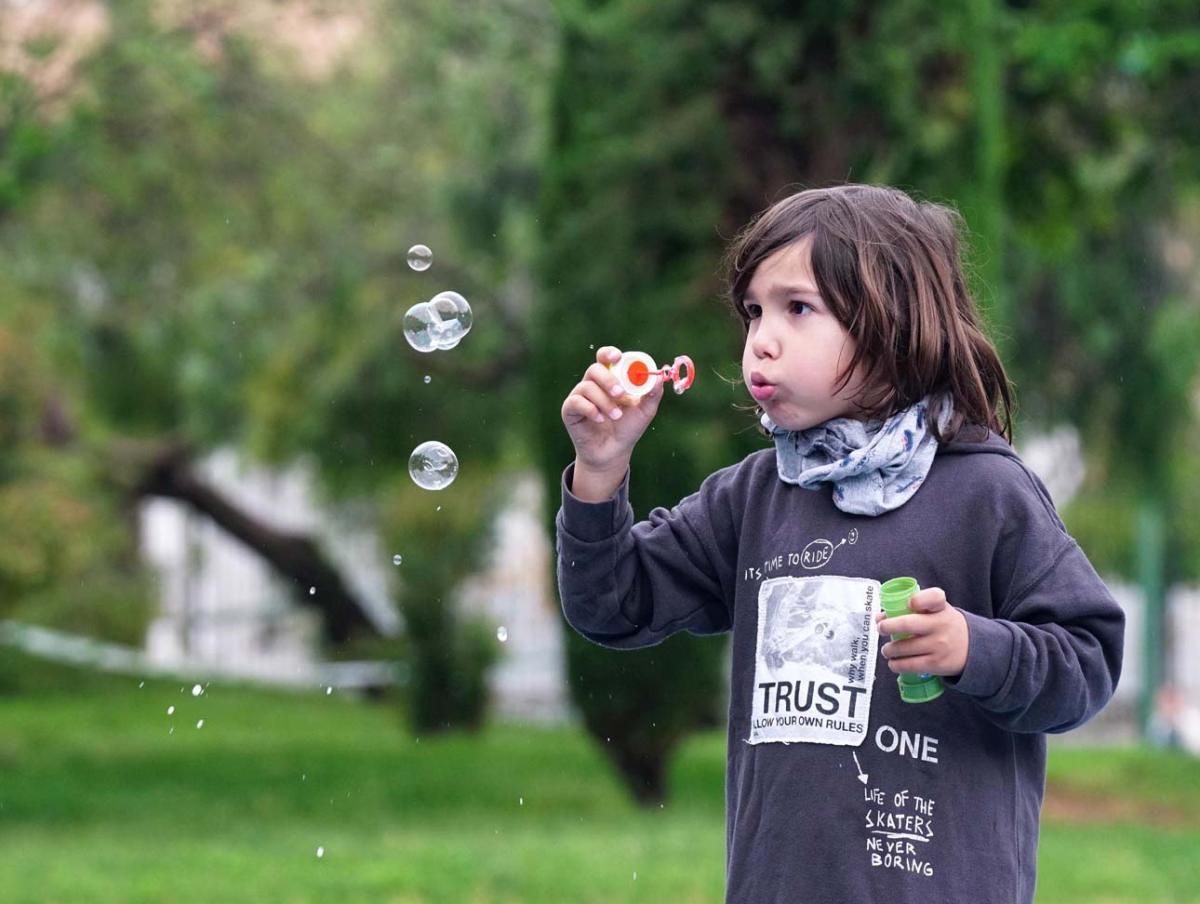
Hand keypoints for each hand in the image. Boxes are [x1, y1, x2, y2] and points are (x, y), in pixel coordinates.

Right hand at [561, 346, 663, 475]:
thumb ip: (652, 393)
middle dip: (608, 380)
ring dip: (604, 401)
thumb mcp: (645, 411)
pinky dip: (590, 409)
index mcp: (610, 378)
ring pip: (587, 387)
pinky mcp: (569, 410)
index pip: (605, 358)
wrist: (613, 452)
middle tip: (620, 394)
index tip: (617, 357)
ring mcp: (580, 396)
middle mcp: (593, 384)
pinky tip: (600, 419)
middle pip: (595, 369)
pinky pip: (575, 402)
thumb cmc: (628, 428)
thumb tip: (659, 377)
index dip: (609, 354)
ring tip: (616, 416)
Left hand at [876, 587, 968, 677]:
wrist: (974, 648)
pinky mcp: (936, 664)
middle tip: (881, 629)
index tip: (911, 603)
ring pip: (904, 647)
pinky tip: (893, 662)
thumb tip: (879, 617)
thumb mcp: (935, 611)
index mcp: (941, 607)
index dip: (920, 599)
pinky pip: (910, 665)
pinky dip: (896, 664)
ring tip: (887, 649)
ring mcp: (939, 645)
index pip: (934, 598)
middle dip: (888, 626)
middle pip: (908, 624)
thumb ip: (910, 610)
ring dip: (889, 649)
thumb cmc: (945, 625)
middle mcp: (941, 625)